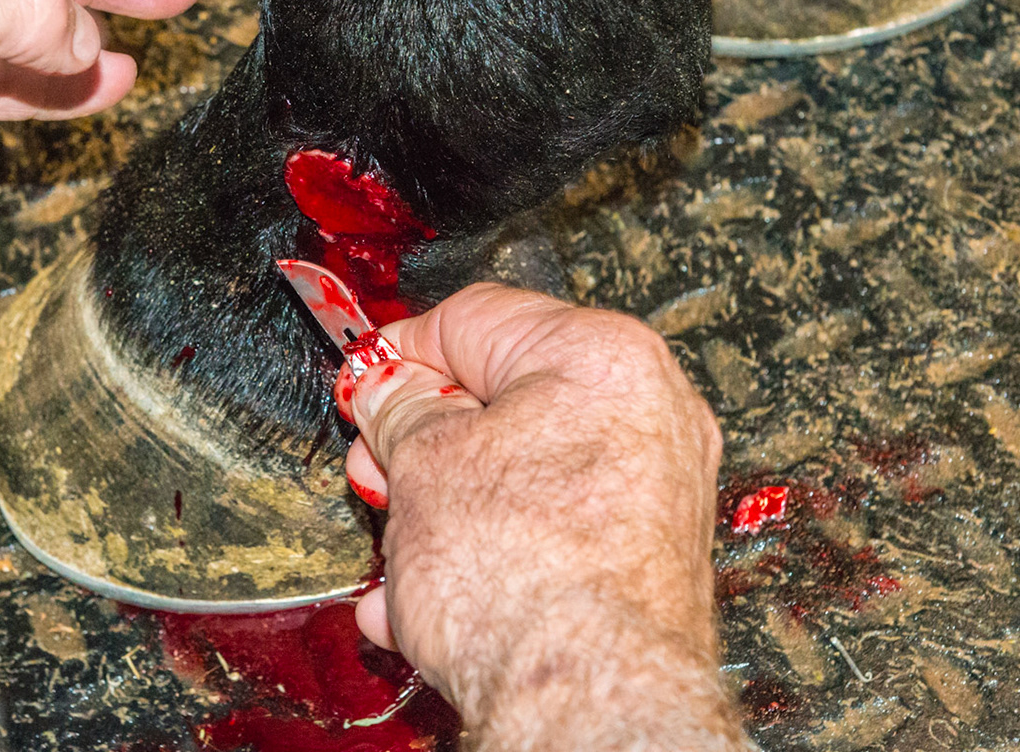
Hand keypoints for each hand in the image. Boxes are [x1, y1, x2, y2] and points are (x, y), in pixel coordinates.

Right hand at [338, 285, 743, 751]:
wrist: (583, 699)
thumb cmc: (527, 581)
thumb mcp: (420, 465)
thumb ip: (399, 410)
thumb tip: (389, 391)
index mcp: (603, 356)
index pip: (476, 319)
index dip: (401, 353)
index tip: (365, 382)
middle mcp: (648, 413)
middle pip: (503, 401)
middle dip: (423, 444)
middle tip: (376, 470)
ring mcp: (654, 490)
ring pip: (519, 476)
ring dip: (443, 510)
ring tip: (395, 554)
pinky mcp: (645, 561)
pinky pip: (549, 533)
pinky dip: (488, 554)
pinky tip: (428, 598)